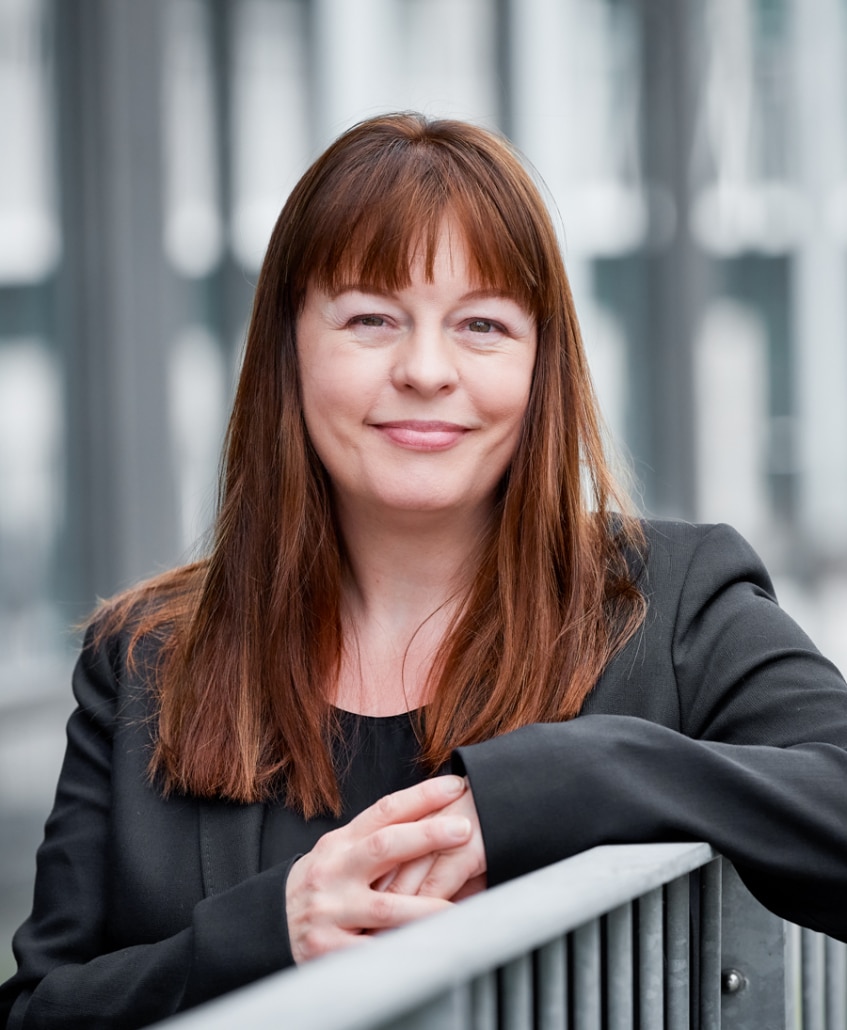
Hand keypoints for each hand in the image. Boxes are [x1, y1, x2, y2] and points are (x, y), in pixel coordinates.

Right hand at [286, 775, 471, 962]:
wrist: (265, 928)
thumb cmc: (317, 887)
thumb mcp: (336, 854)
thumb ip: (374, 839)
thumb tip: (429, 815)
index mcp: (340, 844)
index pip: (384, 811)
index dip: (421, 796)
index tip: (455, 786)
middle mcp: (334, 872)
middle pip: (385, 847)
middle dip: (427, 836)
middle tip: (465, 828)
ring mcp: (330, 911)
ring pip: (386, 907)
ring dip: (427, 907)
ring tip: (461, 906)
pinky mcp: (328, 950)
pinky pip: (372, 952)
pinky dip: (401, 950)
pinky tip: (429, 948)